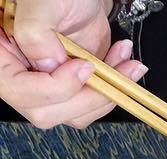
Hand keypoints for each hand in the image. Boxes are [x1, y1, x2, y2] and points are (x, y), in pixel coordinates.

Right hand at [1, 0, 145, 128]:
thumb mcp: (41, 3)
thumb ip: (36, 34)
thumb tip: (49, 67)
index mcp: (1, 52)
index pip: (18, 89)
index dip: (53, 87)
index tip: (82, 67)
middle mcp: (22, 72)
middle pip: (47, 112)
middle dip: (87, 98)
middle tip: (111, 77)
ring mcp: (49, 82)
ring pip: (75, 113)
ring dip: (108, 95)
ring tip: (128, 66)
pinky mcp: (75, 86)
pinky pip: (93, 103)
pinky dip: (115, 89)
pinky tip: (124, 64)